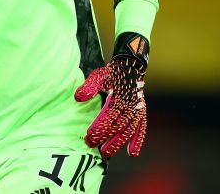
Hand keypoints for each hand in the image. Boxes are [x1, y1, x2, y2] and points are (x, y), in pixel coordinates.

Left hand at [74, 33, 148, 157]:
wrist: (131, 66)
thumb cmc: (112, 73)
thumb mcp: (99, 76)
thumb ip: (89, 87)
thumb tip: (78, 97)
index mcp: (120, 97)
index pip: (109, 116)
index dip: (100, 127)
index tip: (89, 135)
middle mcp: (130, 106)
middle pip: (118, 126)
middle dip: (104, 137)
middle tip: (92, 145)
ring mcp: (137, 110)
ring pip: (128, 131)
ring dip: (118, 143)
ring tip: (107, 153)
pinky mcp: (141, 113)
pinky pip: (141, 129)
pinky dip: (137, 141)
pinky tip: (132, 153)